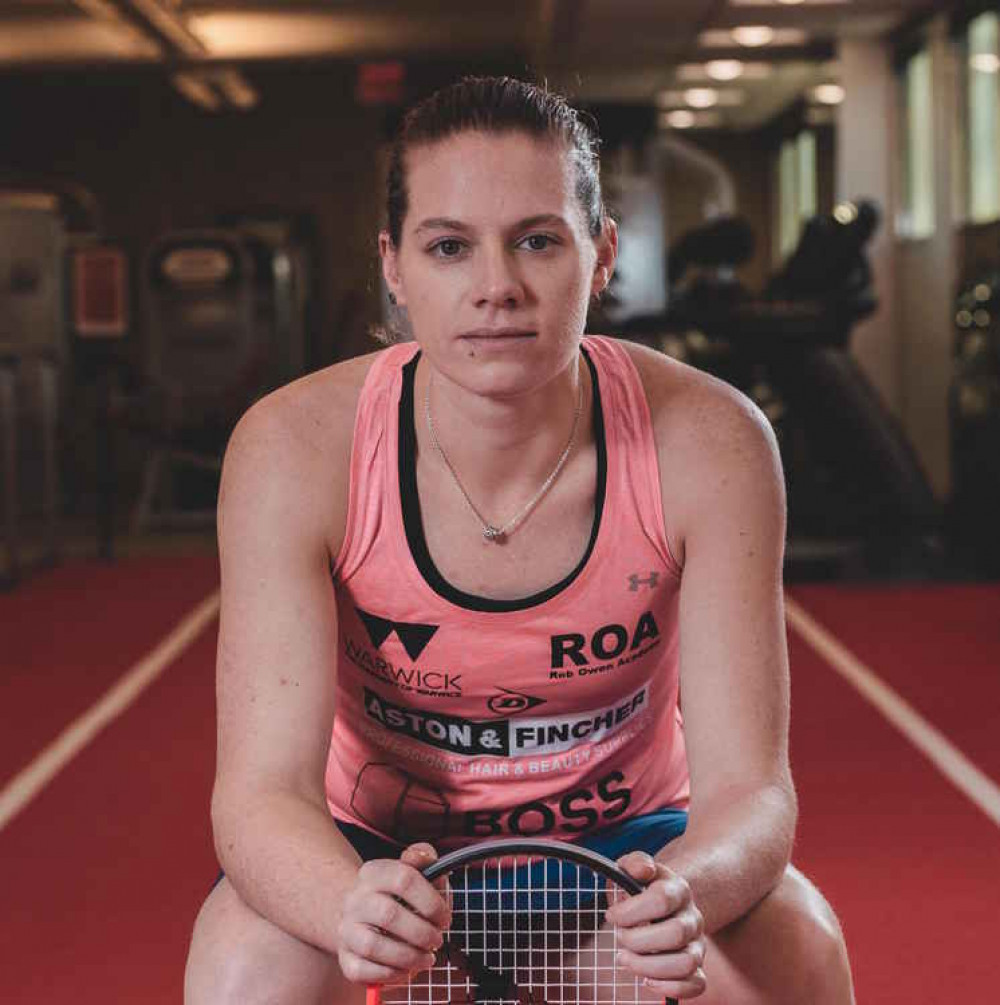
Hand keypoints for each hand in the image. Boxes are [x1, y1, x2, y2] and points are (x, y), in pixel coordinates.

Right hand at [336, 842, 451, 987]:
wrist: (364, 915)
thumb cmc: (401, 894)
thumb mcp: (417, 871)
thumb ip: (424, 858)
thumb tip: (420, 857)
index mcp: (373, 872)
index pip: (403, 878)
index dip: (431, 901)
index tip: (445, 918)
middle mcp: (355, 899)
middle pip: (389, 914)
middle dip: (421, 932)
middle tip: (437, 940)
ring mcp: (346, 928)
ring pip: (373, 946)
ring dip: (408, 956)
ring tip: (427, 958)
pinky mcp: (344, 957)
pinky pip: (362, 971)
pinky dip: (390, 974)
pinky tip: (407, 969)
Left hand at [605, 851, 707, 999]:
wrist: (665, 902)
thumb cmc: (642, 887)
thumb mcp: (635, 868)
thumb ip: (636, 862)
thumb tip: (643, 869)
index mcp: (679, 890)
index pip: (662, 899)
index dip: (632, 911)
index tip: (610, 915)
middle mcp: (693, 918)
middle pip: (676, 933)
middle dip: (638, 940)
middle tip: (618, 937)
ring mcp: (697, 944)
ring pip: (686, 963)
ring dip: (649, 966)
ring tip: (624, 959)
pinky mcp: (697, 967)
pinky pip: (697, 984)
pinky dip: (671, 988)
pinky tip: (646, 980)